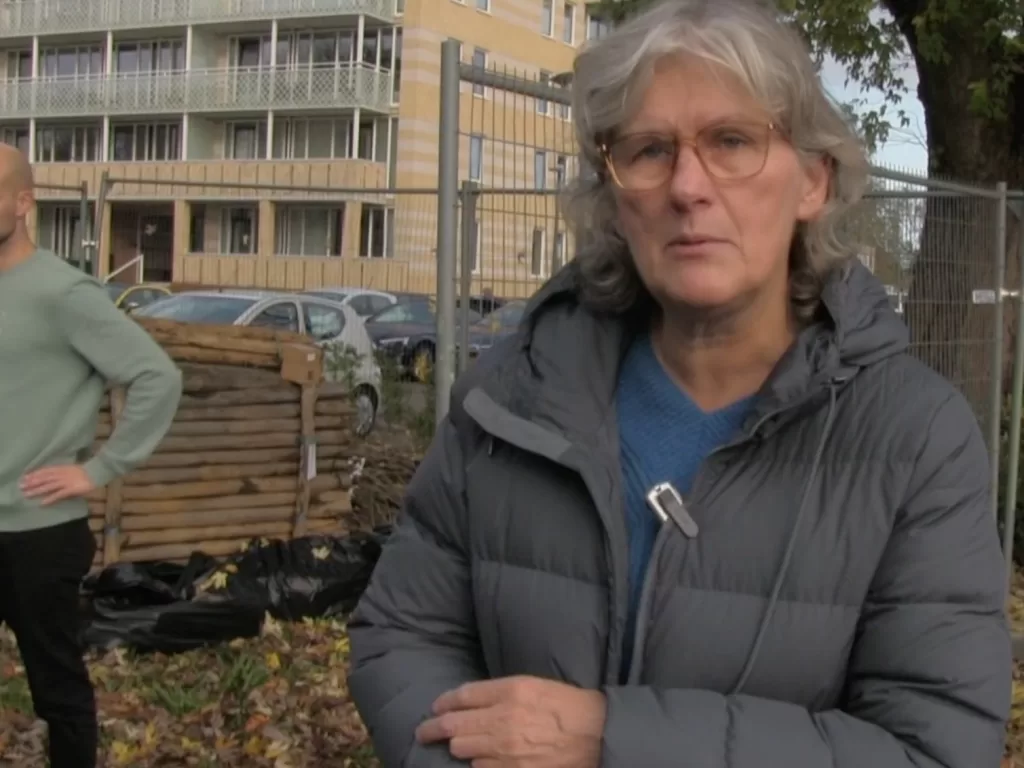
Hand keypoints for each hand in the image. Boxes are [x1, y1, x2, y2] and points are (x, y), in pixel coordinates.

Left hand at [20, 465, 94, 505]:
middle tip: (21, 486)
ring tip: (27, 495)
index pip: (45, 471)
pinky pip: (59, 494)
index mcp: (62, 468)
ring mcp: (65, 482)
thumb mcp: (72, 469)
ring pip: (48, 486)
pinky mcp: (71, 489)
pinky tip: (42, 503)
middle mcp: (61, 474)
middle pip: (44, 478)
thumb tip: (53, 476)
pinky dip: (50, 498)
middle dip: (32, 482)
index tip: (24, 477)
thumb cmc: (86, 471)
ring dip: (37, 491)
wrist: (97, 472)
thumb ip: (63, 472)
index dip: (34, 474)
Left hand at [416, 676, 605, 767]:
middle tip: (424, 731)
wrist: (596, 736)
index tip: (436, 706)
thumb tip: (470, 701)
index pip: (463, 695)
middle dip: (433, 728)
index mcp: (511, 691)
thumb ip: (500, 692)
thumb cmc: (567, 706)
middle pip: (453, 724)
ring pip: (461, 748)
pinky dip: (477, 763)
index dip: (444, 701)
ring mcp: (506, 750)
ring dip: (456, 746)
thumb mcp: (534, 685)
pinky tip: (481, 759)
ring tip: (454, 744)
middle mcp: (503, 720)